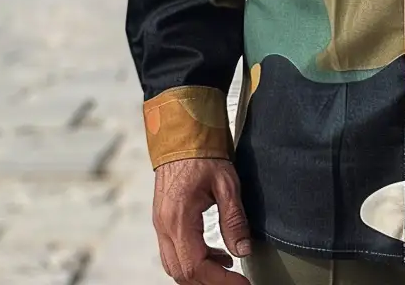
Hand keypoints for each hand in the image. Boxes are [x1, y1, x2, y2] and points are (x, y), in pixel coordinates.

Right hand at [152, 158, 251, 284]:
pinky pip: (175, 253)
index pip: (195, 266)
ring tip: (229, 269)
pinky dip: (195, 260)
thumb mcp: (227, 183)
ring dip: (201, 273)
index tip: (241, 284)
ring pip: (176, 266)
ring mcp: (161, 226)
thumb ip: (234, 219)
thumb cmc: (204, 154)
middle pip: (182, 272)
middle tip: (237, 281)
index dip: (219, 280)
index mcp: (179, 220)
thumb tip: (243, 251)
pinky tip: (218, 255)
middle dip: (210, 282)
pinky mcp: (164, 222)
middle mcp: (164, 228)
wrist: (182, 136)